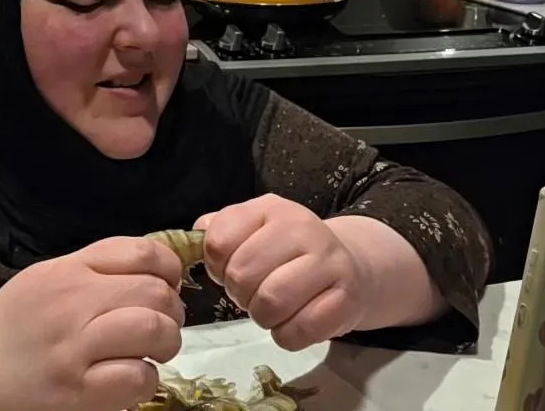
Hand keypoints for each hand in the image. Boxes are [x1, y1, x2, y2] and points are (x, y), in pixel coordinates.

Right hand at [0, 236, 185, 410]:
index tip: (165, 286)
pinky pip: (138, 377)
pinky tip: (132, 379)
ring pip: (153, 330)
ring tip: (152, 352)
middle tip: (161, 326)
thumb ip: (95, 268)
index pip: (142, 252)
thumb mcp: (47, 279)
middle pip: (155, 292)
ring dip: (165, 343)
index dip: (168, 269)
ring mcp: (75, 349)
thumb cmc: (13, 326)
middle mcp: (72, 304)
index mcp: (68, 271)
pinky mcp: (78, 393)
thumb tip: (156, 270)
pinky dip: (147, 379)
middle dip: (172, 310)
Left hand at [196, 193, 368, 350]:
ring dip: (263, 317)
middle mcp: (302, 228)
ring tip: (272, 309)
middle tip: (253, 294)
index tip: (230, 270)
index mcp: (271, 209)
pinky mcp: (346, 299)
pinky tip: (294, 322)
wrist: (349, 268)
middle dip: (240, 294)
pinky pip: (299, 331)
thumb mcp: (254, 229)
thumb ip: (219, 231)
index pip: (219, 241)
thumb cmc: (288, 254)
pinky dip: (288, 335)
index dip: (216, 266)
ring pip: (271, 302)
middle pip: (242, 274)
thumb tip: (195, 238)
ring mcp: (329, 262)